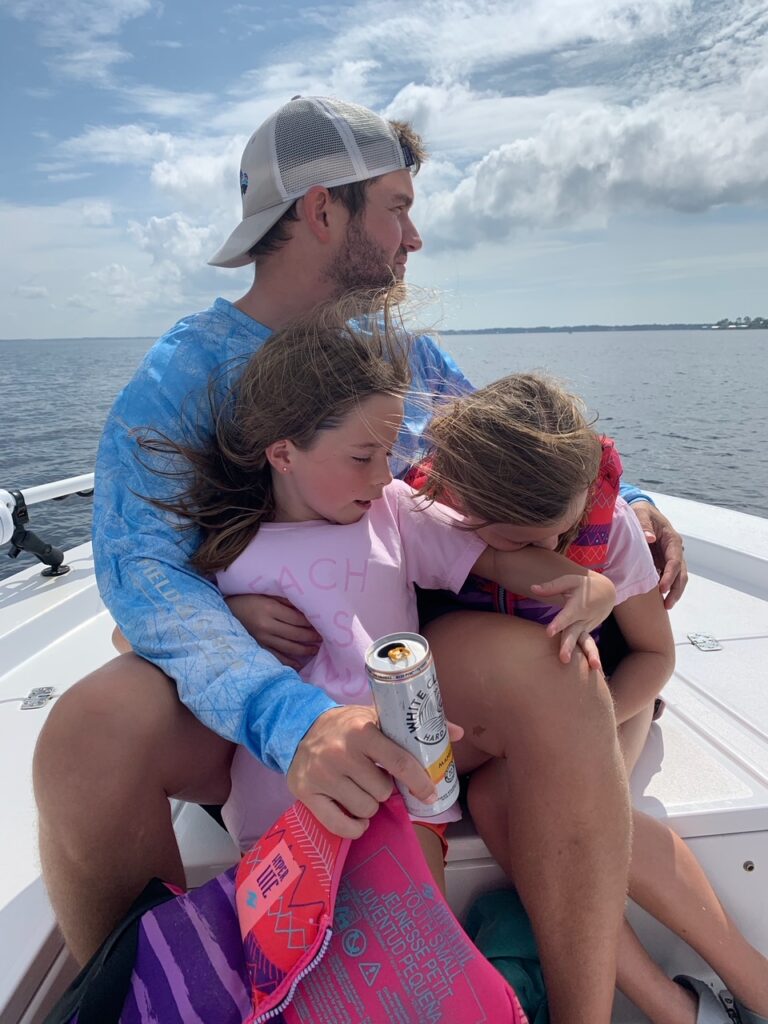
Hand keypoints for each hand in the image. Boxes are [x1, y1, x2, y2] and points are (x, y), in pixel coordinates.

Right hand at [225, 594, 319, 668]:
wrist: (226, 611)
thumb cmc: (249, 599)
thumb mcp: (266, 594)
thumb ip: (284, 600)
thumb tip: (305, 607)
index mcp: (270, 610)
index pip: (297, 619)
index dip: (311, 622)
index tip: (322, 623)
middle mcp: (266, 626)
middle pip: (295, 634)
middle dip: (311, 637)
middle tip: (324, 637)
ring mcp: (262, 639)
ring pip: (288, 647)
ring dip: (304, 649)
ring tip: (316, 649)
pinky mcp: (258, 647)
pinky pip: (276, 656)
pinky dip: (289, 661)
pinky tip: (300, 663)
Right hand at [287, 705, 444, 837]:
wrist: (298, 727)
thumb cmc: (347, 725)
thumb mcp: (378, 716)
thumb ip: (415, 727)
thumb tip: (457, 732)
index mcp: (362, 730)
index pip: (400, 762)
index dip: (419, 782)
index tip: (429, 794)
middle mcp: (341, 752)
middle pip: (383, 791)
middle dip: (386, 789)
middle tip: (377, 779)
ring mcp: (322, 775)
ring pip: (365, 808)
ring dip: (370, 805)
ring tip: (362, 790)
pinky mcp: (306, 793)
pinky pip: (340, 826)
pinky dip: (354, 827)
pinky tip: (357, 817)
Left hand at [531, 572, 615, 664]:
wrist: (607, 592)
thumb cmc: (583, 586)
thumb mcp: (569, 581)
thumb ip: (552, 586)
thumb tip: (533, 588)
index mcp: (577, 606)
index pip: (566, 616)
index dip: (558, 624)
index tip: (549, 632)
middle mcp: (583, 619)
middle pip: (575, 634)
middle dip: (569, 646)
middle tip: (564, 659)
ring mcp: (587, 628)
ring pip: (586, 643)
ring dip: (590, 655)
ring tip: (594, 668)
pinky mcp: (587, 633)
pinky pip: (588, 646)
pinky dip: (592, 657)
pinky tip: (594, 671)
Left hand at [629, 501, 687, 608]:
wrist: (641, 511)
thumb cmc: (641, 511)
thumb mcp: (641, 513)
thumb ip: (644, 524)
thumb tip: (650, 539)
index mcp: (672, 540)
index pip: (674, 561)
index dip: (669, 575)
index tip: (662, 588)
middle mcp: (674, 550)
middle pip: (681, 573)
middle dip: (676, 590)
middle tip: (667, 605)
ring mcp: (670, 557)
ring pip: (678, 578)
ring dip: (674, 592)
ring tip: (666, 607)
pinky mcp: (663, 562)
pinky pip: (667, 577)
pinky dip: (666, 588)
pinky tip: (659, 600)